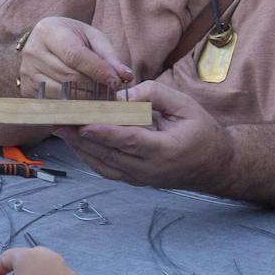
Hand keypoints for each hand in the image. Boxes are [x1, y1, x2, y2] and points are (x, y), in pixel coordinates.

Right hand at [18, 17, 131, 95]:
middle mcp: (32, 52)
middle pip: (69, 77)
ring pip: (62, 93)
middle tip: (113, 94)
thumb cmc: (72, 37)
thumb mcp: (92, 37)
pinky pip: (54, 102)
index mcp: (48, 31)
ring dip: (86, 99)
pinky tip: (85, 102)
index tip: (116, 82)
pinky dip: (73, 105)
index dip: (97, 71)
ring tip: (101, 98)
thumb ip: (109, 56)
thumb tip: (126, 77)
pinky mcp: (26, 88)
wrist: (44, 41)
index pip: (75, 56)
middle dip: (95, 87)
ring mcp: (27, 72)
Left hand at [56, 80, 234, 191]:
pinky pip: (107, 170)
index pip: (130, 141)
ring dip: (80, 149)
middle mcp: (149, 169)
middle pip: (110, 154)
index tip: (83, 125)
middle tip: (59, 121)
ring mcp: (140, 178)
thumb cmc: (202, 132)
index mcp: (165, 149)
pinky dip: (88, 157)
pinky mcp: (134, 180)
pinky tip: (75, 143)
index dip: (106, 133)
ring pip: (103, 165)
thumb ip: (156, 94)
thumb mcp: (186, 105)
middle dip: (81, 138)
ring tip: (60, 130)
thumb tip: (124, 94)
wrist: (215, 166)